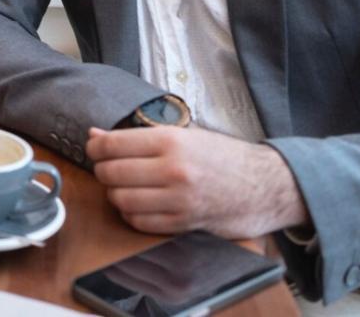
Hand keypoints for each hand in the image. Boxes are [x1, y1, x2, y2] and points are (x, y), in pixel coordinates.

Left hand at [86, 125, 308, 238]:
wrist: (265, 184)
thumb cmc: (224, 157)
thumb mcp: (185, 134)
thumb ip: (139, 136)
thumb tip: (96, 135)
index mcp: (171, 141)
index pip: (112, 145)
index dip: (96, 147)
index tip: (95, 148)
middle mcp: (172, 170)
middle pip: (111, 173)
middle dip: (103, 170)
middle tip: (109, 167)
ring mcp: (177, 200)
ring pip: (121, 200)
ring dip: (116, 193)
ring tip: (124, 186)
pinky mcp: (182, 224)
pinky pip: (139, 222)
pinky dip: (131, 214)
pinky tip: (139, 204)